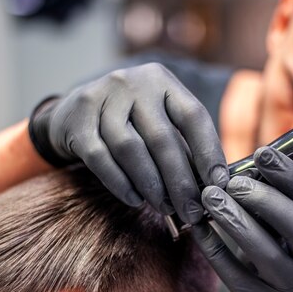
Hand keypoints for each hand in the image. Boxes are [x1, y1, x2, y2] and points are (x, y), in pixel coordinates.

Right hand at [28, 63, 228, 223]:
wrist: (73, 111)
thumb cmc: (129, 121)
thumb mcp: (158, 119)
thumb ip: (183, 145)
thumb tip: (211, 187)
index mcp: (161, 80)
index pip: (193, 115)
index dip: (209, 153)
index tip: (219, 185)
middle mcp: (132, 82)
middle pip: (162, 138)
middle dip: (180, 181)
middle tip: (192, 211)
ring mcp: (101, 98)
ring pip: (130, 149)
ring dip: (150, 185)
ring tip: (164, 207)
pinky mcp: (77, 119)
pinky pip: (100, 158)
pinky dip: (120, 184)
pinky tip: (135, 199)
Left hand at [191, 146, 292, 291]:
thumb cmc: (277, 272)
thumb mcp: (288, 244)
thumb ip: (277, 212)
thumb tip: (245, 168)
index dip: (288, 175)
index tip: (261, 153)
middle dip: (263, 199)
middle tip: (230, 181)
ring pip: (266, 254)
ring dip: (235, 221)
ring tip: (209, 198)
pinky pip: (236, 276)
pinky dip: (215, 249)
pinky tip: (198, 230)